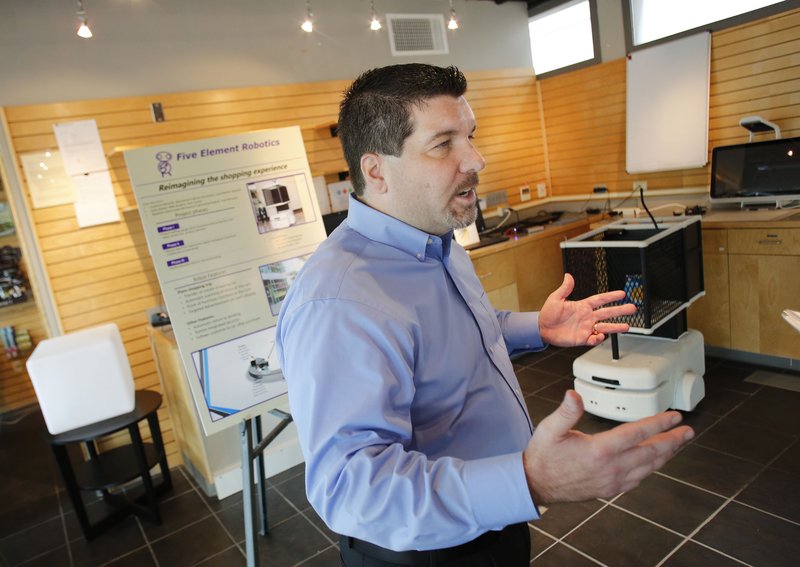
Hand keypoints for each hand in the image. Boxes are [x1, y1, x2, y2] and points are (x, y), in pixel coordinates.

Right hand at [522, 391, 693, 503]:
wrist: (536, 484)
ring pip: (649, 467)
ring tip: (678, 444)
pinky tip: (656, 461)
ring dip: (666, 454)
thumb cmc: (544, 456)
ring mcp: (613, 481)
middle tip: (687, 431)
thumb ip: (566, 412)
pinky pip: (639, 478)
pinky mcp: (611, 489)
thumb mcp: (550, 429)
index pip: (637, 434)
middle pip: (651, 453)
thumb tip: (574, 395)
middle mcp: (611, 468)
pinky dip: (652, 467)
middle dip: (673, 441)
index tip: (674, 416)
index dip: (659, 424)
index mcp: (599, 451)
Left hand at [539, 273, 635, 346]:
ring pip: (605, 327)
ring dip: (615, 327)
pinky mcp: (582, 338)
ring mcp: (586, 328)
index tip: (622, 294)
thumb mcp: (555, 298)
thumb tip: (568, 276)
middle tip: (633, 308)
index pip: (600, 300)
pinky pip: (594, 339)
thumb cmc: (547, 313)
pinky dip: (598, 338)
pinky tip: (601, 336)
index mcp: (582, 306)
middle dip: (620, 310)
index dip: (611, 296)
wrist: (541, 329)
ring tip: (627, 326)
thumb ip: (565, 288)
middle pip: (607, 313)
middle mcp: (587, 317)